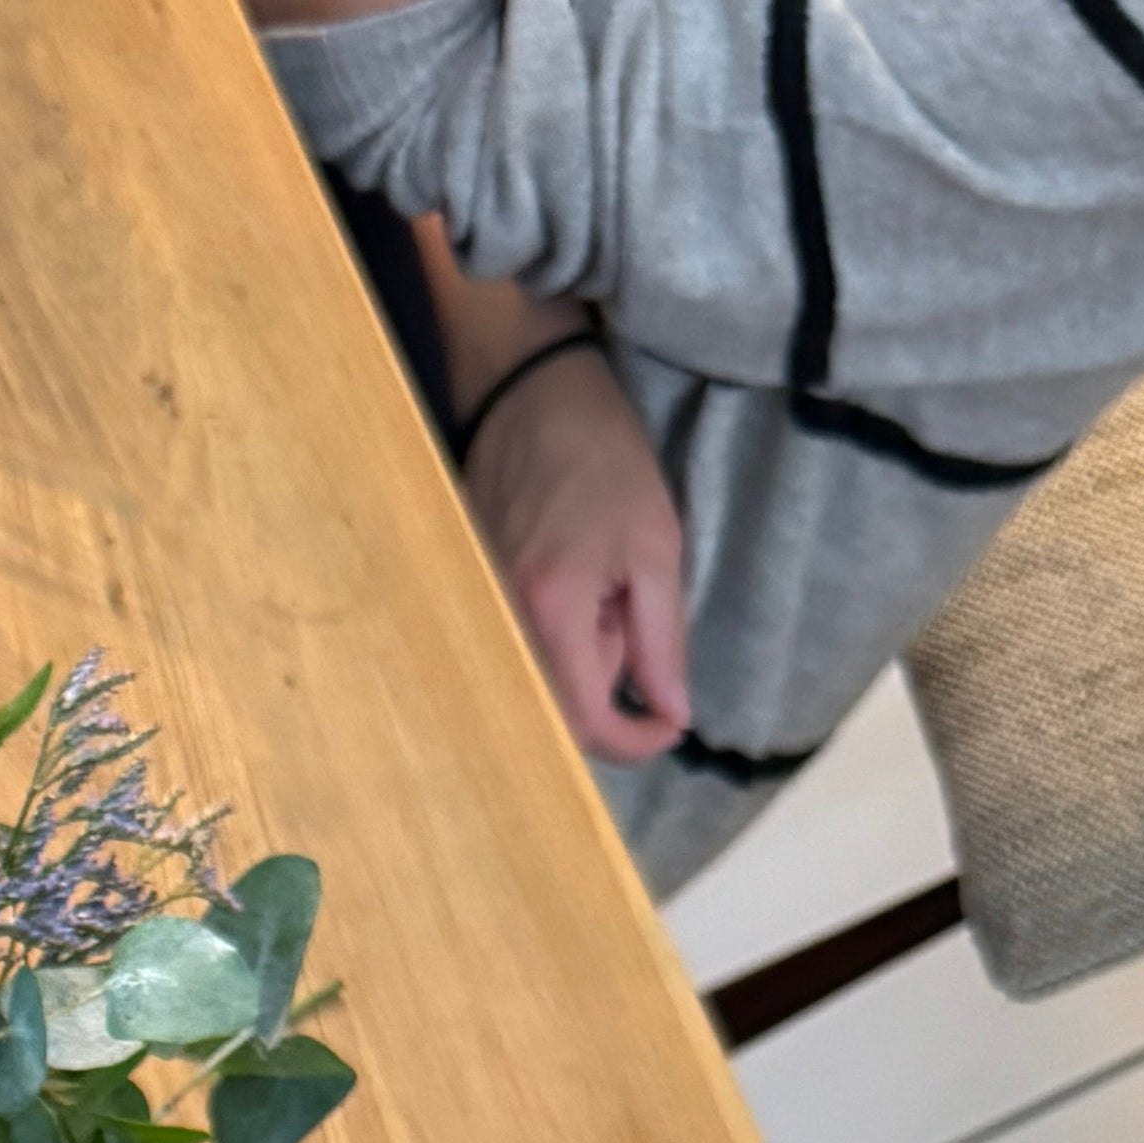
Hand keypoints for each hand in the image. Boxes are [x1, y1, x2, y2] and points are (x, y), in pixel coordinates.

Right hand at [460, 347, 689, 767]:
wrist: (528, 401)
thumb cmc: (604, 461)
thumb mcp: (657, 547)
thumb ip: (662, 640)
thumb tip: (672, 713)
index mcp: (551, 613)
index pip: (585, 722)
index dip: (633, 741)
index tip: (670, 723)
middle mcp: (501, 628)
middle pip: (560, 707)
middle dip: (608, 678)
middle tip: (632, 608)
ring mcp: (479, 619)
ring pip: (541, 681)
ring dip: (584, 652)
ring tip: (602, 584)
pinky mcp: (471, 607)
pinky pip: (519, 653)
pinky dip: (558, 635)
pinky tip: (571, 581)